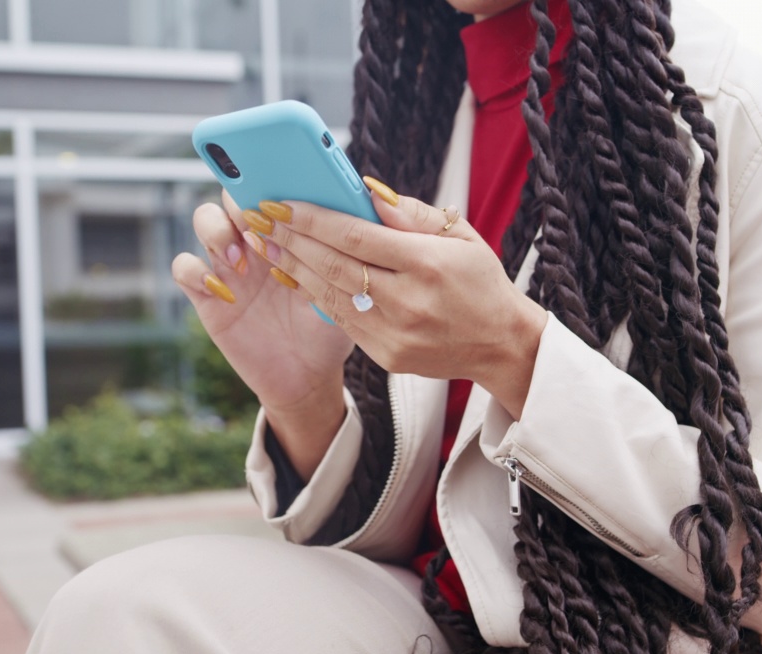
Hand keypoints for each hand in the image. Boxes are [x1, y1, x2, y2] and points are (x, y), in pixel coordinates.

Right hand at [172, 190, 352, 475]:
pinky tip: (225, 291)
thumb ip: (351, 247)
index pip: (271, 184)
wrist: (309, 375)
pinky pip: (184, 268)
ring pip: (204, 220)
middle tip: (261, 224)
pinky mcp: (208, 297)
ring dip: (218, 230)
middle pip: (233, 193)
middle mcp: (255, 240)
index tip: (282, 193)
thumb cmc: (330, 326)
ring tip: (242, 258)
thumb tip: (376, 199)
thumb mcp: (348, 285)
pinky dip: (196, 271)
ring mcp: (228, 266)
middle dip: (243, 199)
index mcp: (288, 230)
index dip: (271, 178)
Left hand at [255, 178, 547, 417]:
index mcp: (427, 264)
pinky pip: (341, 319)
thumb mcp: (458, 235)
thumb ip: (411, 213)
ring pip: (330, 294)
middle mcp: (407, 301)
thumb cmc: (479, 281)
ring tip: (267, 244)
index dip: (312, 218)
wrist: (500, 343)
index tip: (282, 202)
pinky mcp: (386, 355)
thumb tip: (365, 191)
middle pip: (334, 264)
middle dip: (291, 238)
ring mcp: (394, 333)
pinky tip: (295, 275)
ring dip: (294, 267)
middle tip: (260, 218)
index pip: (355, 235)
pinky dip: (314, 295)